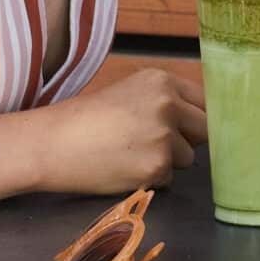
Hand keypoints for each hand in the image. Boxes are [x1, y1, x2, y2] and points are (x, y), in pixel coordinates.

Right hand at [24, 65, 205, 194]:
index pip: (207, 101)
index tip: (194, 129)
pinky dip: (152, 179)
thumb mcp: (130, 93)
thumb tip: (201, 119)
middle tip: (158, 145)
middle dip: (188, 140)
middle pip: (206, 130)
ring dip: (168, 161)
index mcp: (162, 81)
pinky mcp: (156, 166)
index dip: (200, 118)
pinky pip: (169, 178)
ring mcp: (164, 136)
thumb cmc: (86, 119)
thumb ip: (166, 101)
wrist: (53, 143)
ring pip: (188, 157)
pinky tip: (125, 168)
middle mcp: (168, 104)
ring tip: (132, 155)